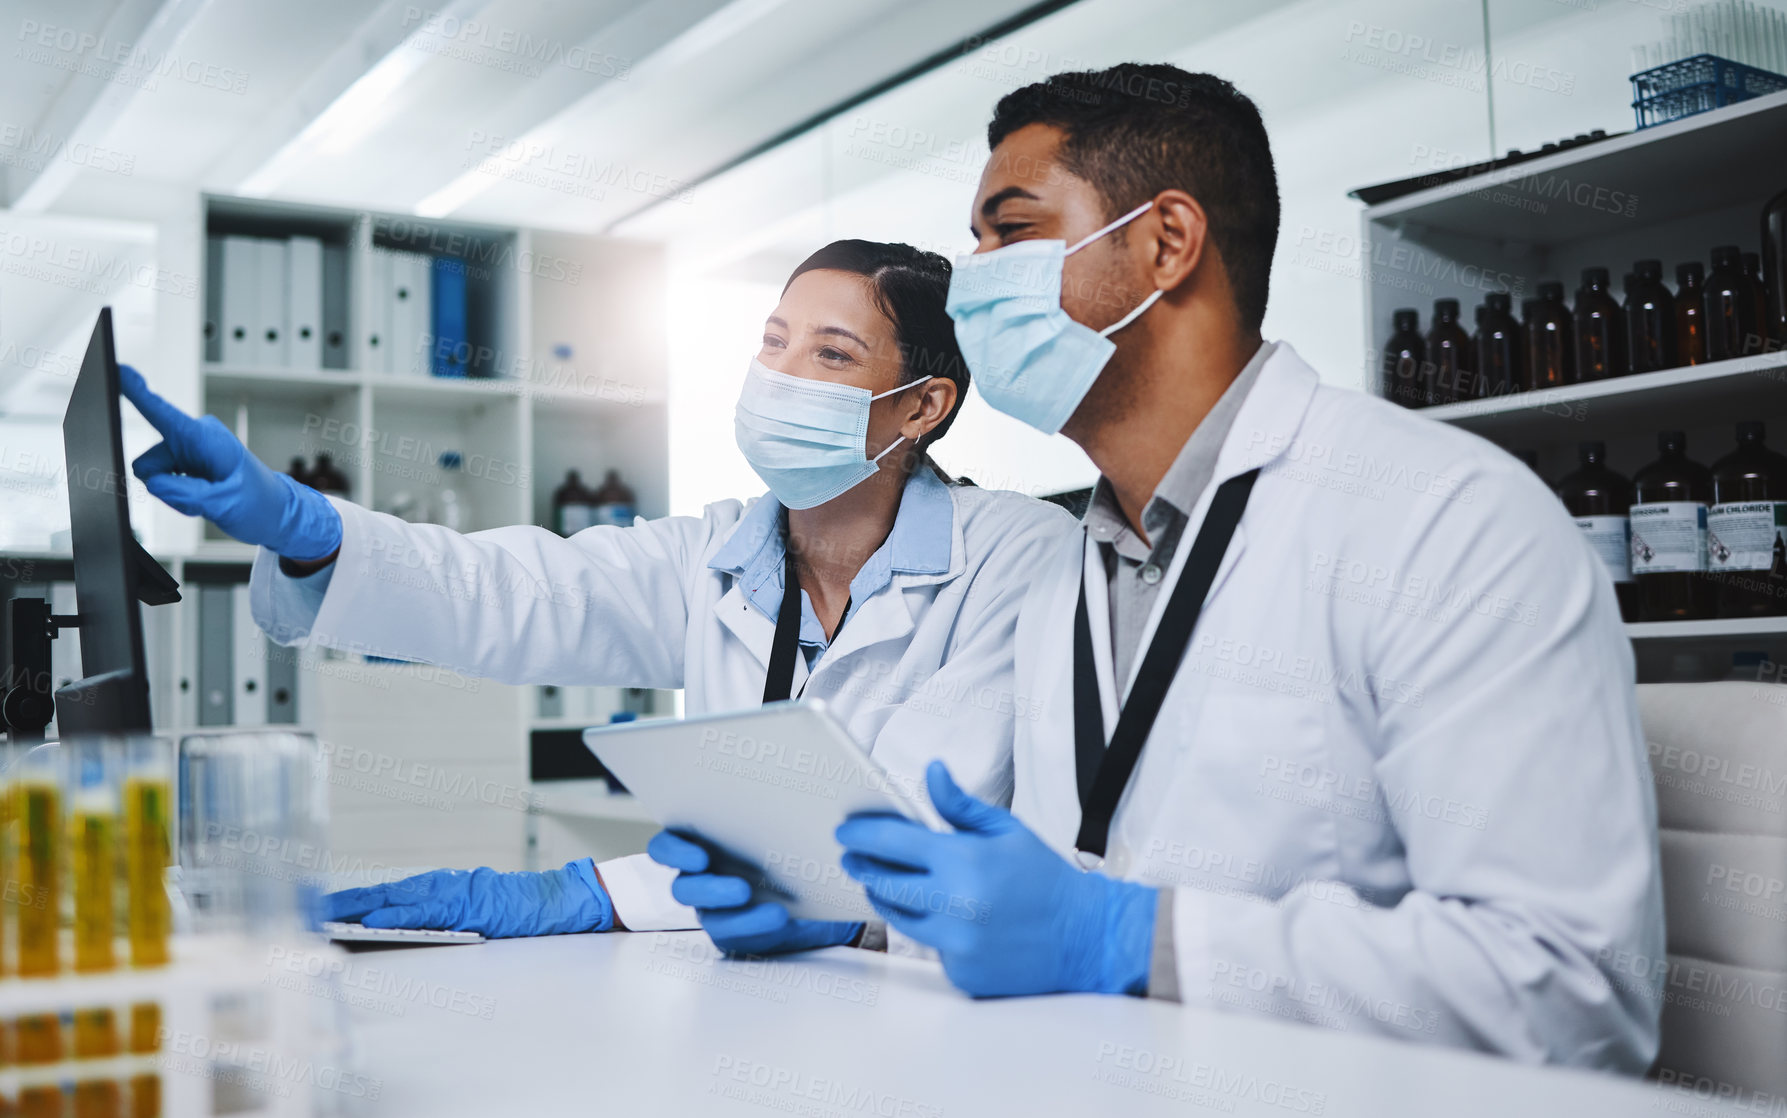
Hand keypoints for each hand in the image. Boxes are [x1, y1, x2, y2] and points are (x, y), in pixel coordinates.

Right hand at [120, 364, 342, 560]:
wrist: (276, 512)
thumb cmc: (259, 503)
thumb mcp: (223, 504)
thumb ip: (185, 493)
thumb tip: (154, 483)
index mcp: (206, 438)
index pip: (164, 413)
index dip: (138, 392)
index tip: (119, 370)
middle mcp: (194, 437)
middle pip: (150, 462)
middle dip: (166, 484)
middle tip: (200, 497)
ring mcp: (189, 449)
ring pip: (155, 474)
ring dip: (174, 491)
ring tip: (206, 497)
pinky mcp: (186, 461)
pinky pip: (163, 479)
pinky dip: (177, 492)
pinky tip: (202, 496)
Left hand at [323, 860, 612, 937]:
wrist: (560, 900)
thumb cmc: (521, 909)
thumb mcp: (474, 910)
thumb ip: (442, 914)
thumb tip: (401, 927)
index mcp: (443, 887)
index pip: (389, 893)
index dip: (355, 898)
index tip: (322, 905)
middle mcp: (444, 884)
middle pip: (384, 892)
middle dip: (345, 901)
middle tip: (309, 907)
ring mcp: (456, 893)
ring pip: (398, 898)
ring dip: (360, 906)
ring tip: (328, 915)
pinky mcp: (469, 906)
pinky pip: (427, 913)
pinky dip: (398, 917)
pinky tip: (374, 924)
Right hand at [647, 830, 860, 955]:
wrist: (808, 881)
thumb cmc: (783, 842)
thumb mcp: (775, 822)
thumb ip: (768, 815)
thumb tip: (791, 801)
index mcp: (698, 843)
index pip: (666, 847)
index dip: (673, 852)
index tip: (700, 858)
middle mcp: (699, 878)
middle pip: (683, 889)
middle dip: (711, 890)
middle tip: (742, 890)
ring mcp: (713, 908)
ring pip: (709, 918)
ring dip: (740, 917)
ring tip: (775, 913)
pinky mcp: (732, 932)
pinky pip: (735, 935)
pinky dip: (758, 926)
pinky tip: (781, 917)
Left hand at [836, 761, 1156, 997]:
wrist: (1086, 937)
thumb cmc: (1045, 879)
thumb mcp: (1007, 831)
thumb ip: (960, 806)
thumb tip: (931, 772)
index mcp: (963, 861)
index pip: (893, 841)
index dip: (861, 835)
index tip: (844, 832)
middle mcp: (953, 904)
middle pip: (882, 884)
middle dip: (862, 868)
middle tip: (853, 859)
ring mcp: (955, 944)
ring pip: (899, 919)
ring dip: (888, 899)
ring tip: (886, 883)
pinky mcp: (961, 972)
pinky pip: (929, 948)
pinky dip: (931, 930)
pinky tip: (944, 918)